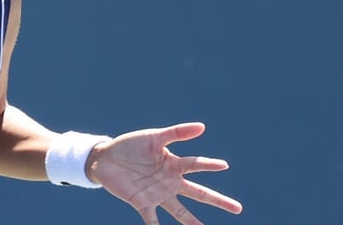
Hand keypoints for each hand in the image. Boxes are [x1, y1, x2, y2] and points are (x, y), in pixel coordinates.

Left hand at [88, 122, 242, 224]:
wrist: (105, 158)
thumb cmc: (130, 145)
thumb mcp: (153, 137)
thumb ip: (176, 133)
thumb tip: (202, 127)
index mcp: (173, 164)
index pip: (195, 164)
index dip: (209, 164)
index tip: (224, 165)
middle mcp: (170, 181)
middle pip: (198, 193)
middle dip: (218, 200)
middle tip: (238, 209)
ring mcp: (158, 194)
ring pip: (180, 211)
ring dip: (192, 222)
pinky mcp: (142, 202)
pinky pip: (152, 220)